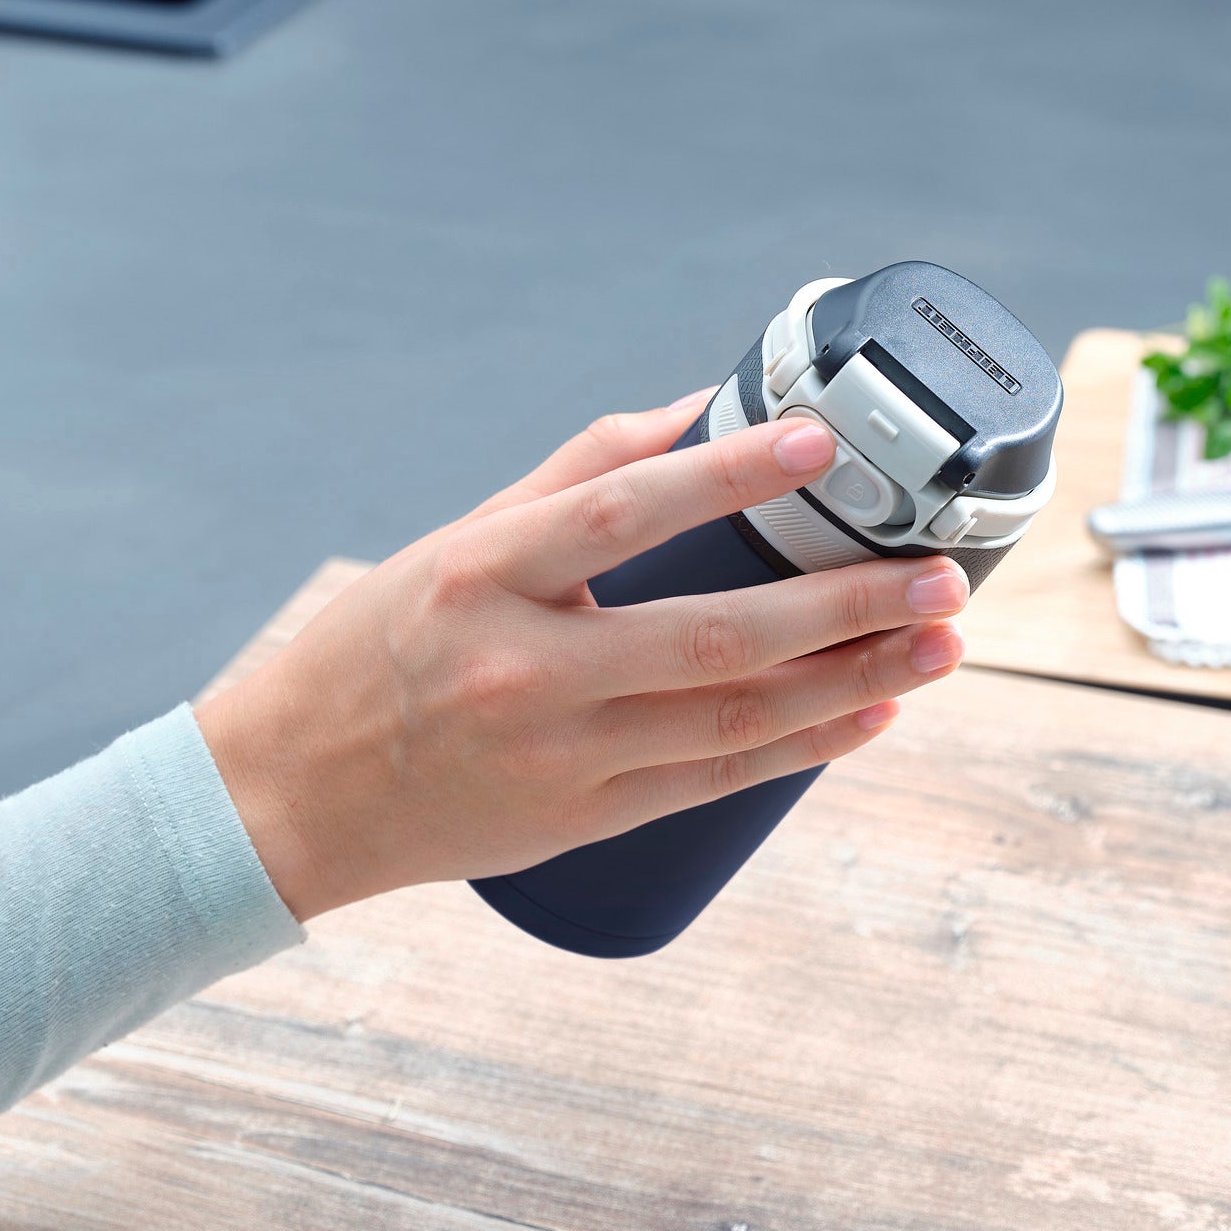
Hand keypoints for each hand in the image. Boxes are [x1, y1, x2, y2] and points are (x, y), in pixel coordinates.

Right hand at [196, 391, 968, 921]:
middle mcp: (521, 669)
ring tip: (941, 648)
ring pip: (734, 718)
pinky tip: (872, 716)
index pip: (622, 512)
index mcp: (482, 575)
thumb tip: (701, 409)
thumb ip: (578, 474)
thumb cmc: (380, 649)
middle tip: (941, 579)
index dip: (728, 475)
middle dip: (845, 608)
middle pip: (713, 636)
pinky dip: (801, 748)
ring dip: (852, 682)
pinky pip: (714, 780)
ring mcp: (556, 757)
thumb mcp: (457, 543)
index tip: (824, 443)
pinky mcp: (581, 821)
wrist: (289, 797)